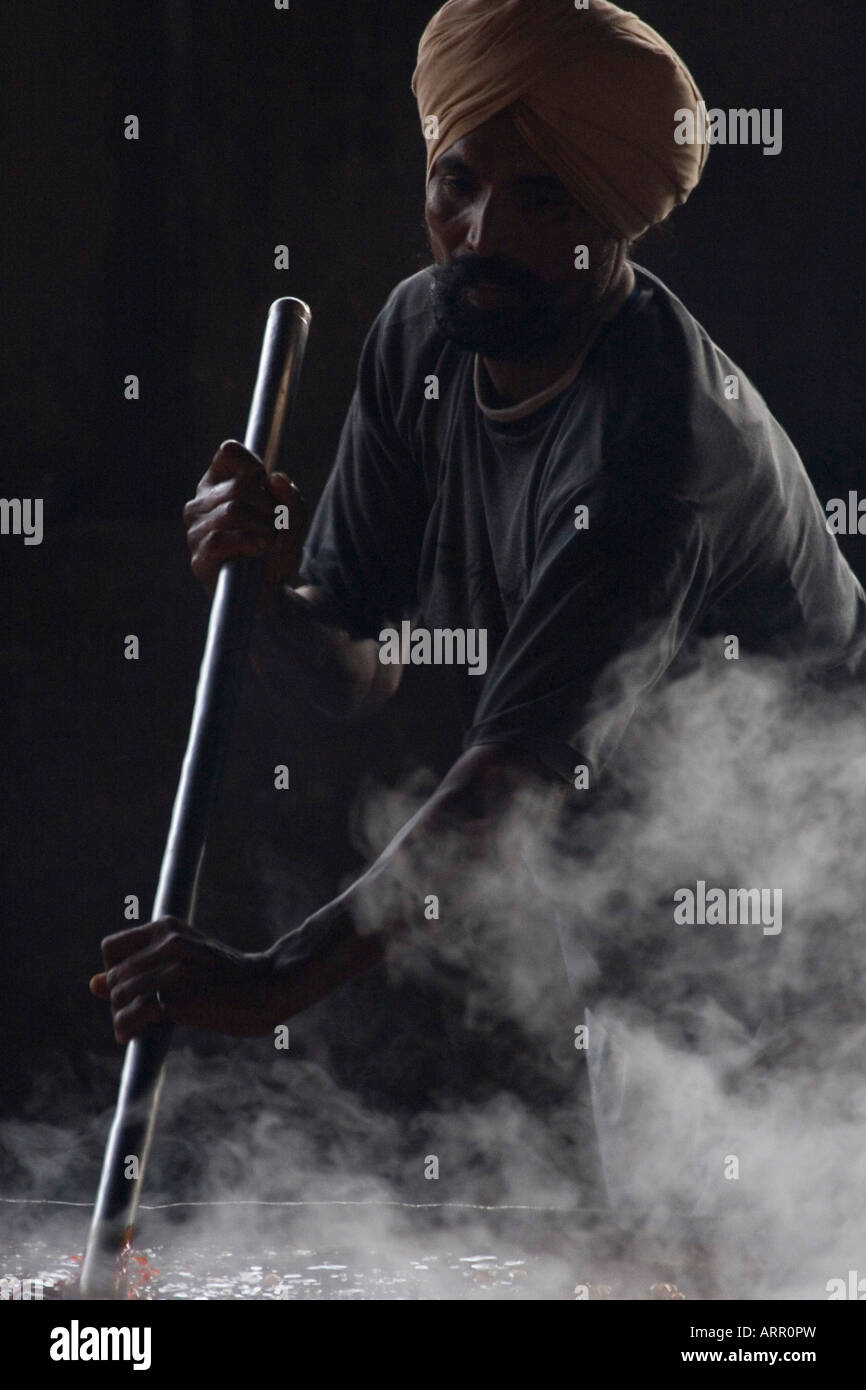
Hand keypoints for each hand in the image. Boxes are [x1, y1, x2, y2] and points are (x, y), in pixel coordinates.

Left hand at [90, 917, 283, 1040]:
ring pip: (119, 996)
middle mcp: (168, 943)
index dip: (117, 971)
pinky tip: (130, 1036)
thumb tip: (94, 985)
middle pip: (115, 976)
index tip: (133, 987)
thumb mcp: (183, 960)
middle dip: (118, 999)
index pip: (111, 949)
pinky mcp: (177, 998)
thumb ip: (142, 968)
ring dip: (120, 1016)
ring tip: (132, 1027)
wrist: (267, 987)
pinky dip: (125, 1029)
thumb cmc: (225, 977)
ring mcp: (173, 970)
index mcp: (167, 928)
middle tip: (138, 1014)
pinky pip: (132, 1017)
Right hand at [183, 441, 305, 605]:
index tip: (270, 487)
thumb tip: (277, 479)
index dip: (255, 465)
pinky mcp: (199, 557)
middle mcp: (201, 503)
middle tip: (278, 526)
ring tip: (271, 541)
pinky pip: (220, 538)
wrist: (271, 592)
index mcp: (218, 484)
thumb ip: (292, 498)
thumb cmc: (276, 550)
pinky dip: (248, 541)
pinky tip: (260, 549)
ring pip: (233, 509)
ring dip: (264, 526)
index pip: (228, 453)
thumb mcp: (293, 520)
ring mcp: (195, 530)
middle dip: (270, 506)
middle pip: (240, 486)